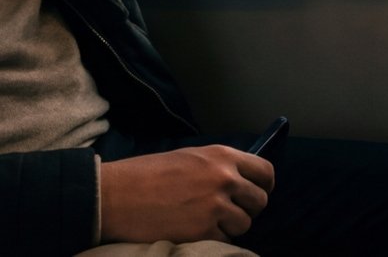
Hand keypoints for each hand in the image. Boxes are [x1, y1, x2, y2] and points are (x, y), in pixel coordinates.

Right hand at [100, 145, 273, 242]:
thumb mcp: (190, 157)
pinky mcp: (202, 232)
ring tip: (208, 223)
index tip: (259, 192)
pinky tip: (195, 232)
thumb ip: (218, 167)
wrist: (114, 195)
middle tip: (231, 213)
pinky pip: (224, 240)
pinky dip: (214, 240)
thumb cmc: (147, 174)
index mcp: (223, 156)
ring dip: (231, 227)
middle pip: (259, 201)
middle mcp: (225, 179)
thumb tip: (239, 180)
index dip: (264, 185)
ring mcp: (215, 207)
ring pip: (244, 224)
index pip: (265, 172)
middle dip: (249, 209)